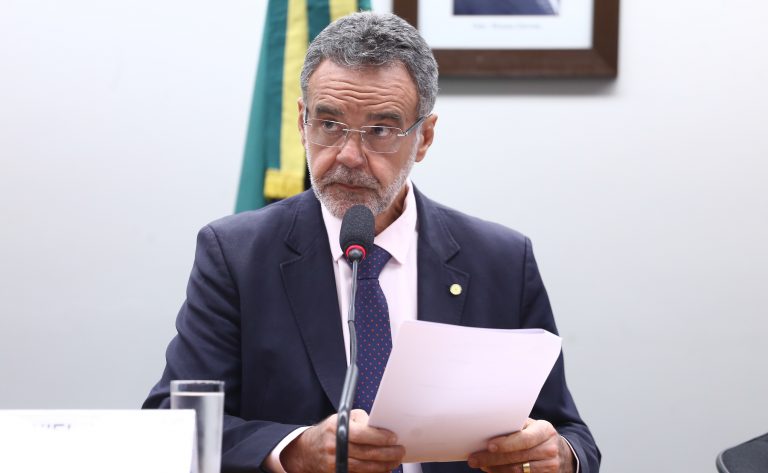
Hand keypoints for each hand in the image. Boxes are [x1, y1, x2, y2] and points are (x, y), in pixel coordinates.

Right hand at [281, 409, 404, 472]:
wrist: (308, 449)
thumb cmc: (329, 431)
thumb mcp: (342, 417)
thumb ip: (361, 419)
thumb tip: (380, 426)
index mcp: (337, 428)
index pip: (363, 434)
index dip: (380, 437)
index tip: (393, 438)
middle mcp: (335, 446)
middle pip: (367, 453)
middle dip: (387, 453)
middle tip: (400, 451)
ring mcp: (335, 462)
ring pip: (365, 467)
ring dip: (383, 465)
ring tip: (395, 461)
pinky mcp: (337, 472)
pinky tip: (383, 469)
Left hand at [467, 418, 573, 472]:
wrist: (562, 453)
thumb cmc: (539, 436)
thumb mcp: (533, 426)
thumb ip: (517, 426)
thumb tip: (489, 426)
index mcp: (545, 431)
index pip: (524, 439)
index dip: (506, 444)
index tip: (489, 445)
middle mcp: (549, 449)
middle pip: (517, 457)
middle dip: (492, 459)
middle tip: (474, 458)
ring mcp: (549, 467)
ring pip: (517, 471)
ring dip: (495, 469)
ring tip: (481, 464)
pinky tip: (492, 470)